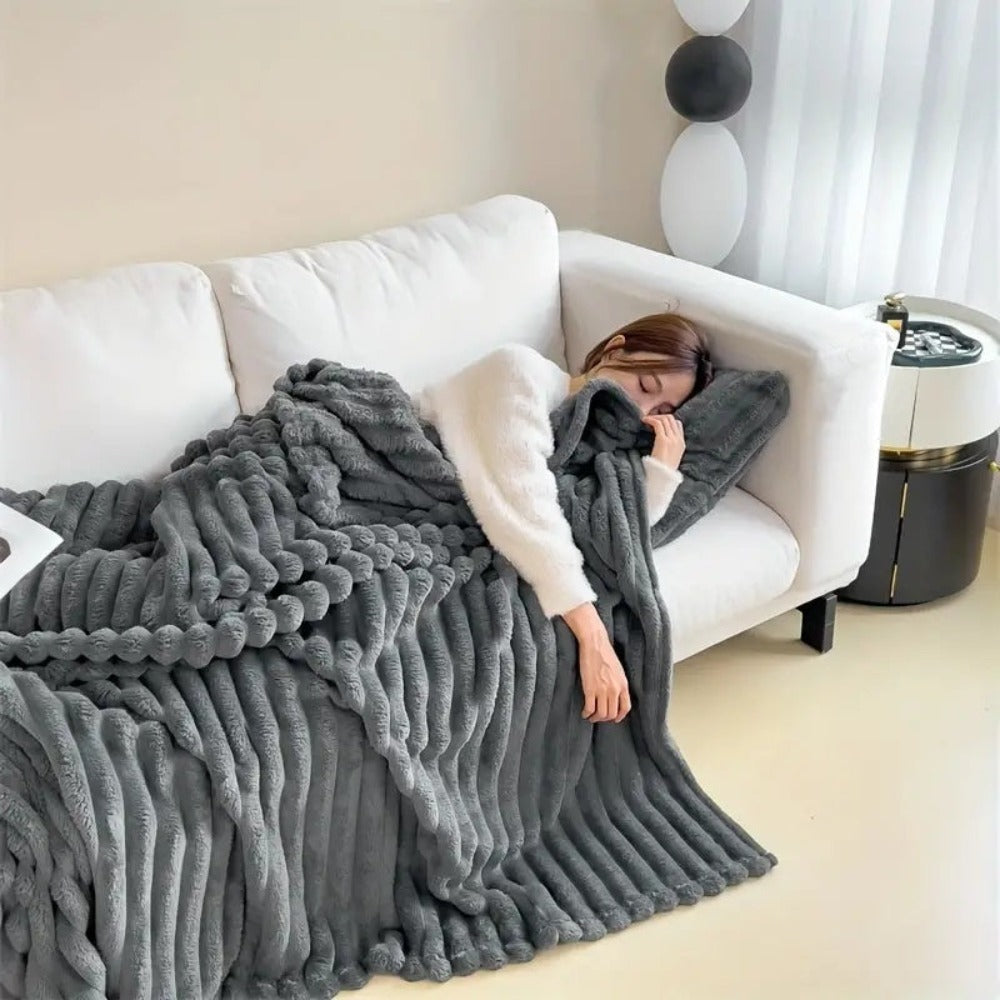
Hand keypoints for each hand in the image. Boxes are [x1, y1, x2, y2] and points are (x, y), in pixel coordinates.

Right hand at [562, 603, 630, 722]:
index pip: (625, 708)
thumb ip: (618, 683)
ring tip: (590, 716)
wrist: (594, 644)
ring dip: (595, 718)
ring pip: (601, 714)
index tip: (614, 719)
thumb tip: (615, 696)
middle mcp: (614, 690)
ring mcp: (602, 690)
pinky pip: (590, 708)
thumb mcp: (618, 670)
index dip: (619, 716)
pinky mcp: (590, 689)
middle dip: (605, 719)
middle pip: (612, 713)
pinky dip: (587, 713)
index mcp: (623, 685)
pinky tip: (584, 712)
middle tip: (598, 717)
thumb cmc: (605, 653)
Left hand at [642, 413, 684, 470]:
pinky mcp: (663, 440)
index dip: (667, 420)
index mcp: (682, 444)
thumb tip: (660, 438)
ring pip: (665, 419)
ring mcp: (672, 440)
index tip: (656, 422)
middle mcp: (678, 440)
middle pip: (672, 419)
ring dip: (654, 417)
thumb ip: (668, 447)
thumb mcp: (669, 458)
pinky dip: (650, 419)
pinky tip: (644, 421)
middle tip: (649, 419)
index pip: (678, 424)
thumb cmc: (661, 471)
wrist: (662, 479)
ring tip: (646, 420)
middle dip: (660, 416)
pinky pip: (658, 423)